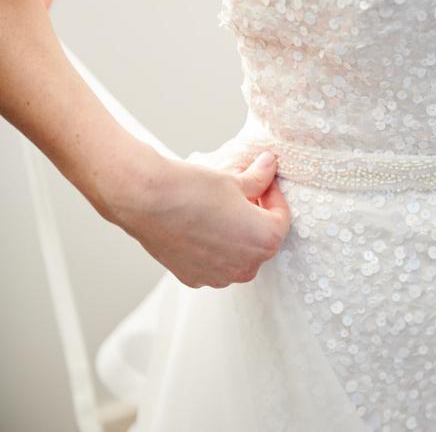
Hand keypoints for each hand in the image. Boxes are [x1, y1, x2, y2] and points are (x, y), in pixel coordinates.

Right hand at [108, 150, 291, 288]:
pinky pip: (215, 263)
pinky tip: (201, 224)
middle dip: (256, 215)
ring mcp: (219, 277)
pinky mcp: (194, 278)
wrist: (144, 199)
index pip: (281, 217)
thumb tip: (269, 166)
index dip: (274, 195)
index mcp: (265, 241)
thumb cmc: (192, 189)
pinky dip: (214, 246)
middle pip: (261, 238)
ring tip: (221, 208)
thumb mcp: (234, 180)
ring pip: (239, 253)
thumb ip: (259, 178)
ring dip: (236, 233)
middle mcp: (246, 267)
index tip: (263, 181)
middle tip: (244, 192)